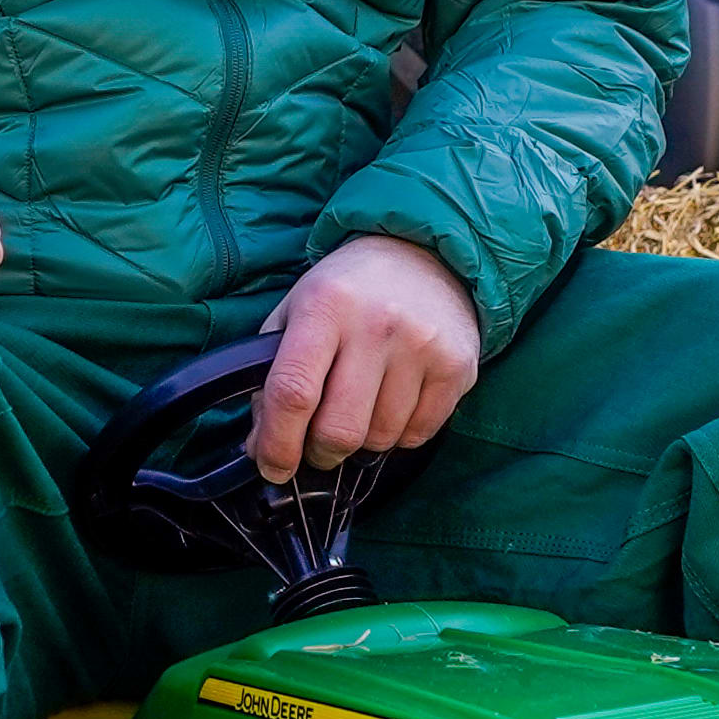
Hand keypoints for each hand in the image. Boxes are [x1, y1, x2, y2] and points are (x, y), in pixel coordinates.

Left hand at [254, 235, 478, 477]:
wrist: (422, 252)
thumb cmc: (347, 292)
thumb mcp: (297, 311)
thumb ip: (271, 376)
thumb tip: (262, 448)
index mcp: (325, 306)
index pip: (293, 391)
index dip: (277, 443)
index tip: (272, 467)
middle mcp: (376, 323)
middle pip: (339, 429)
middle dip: (321, 452)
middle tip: (318, 444)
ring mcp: (422, 345)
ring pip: (380, 439)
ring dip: (363, 441)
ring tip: (361, 407)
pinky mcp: (457, 366)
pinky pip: (418, 435)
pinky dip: (399, 434)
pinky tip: (394, 401)